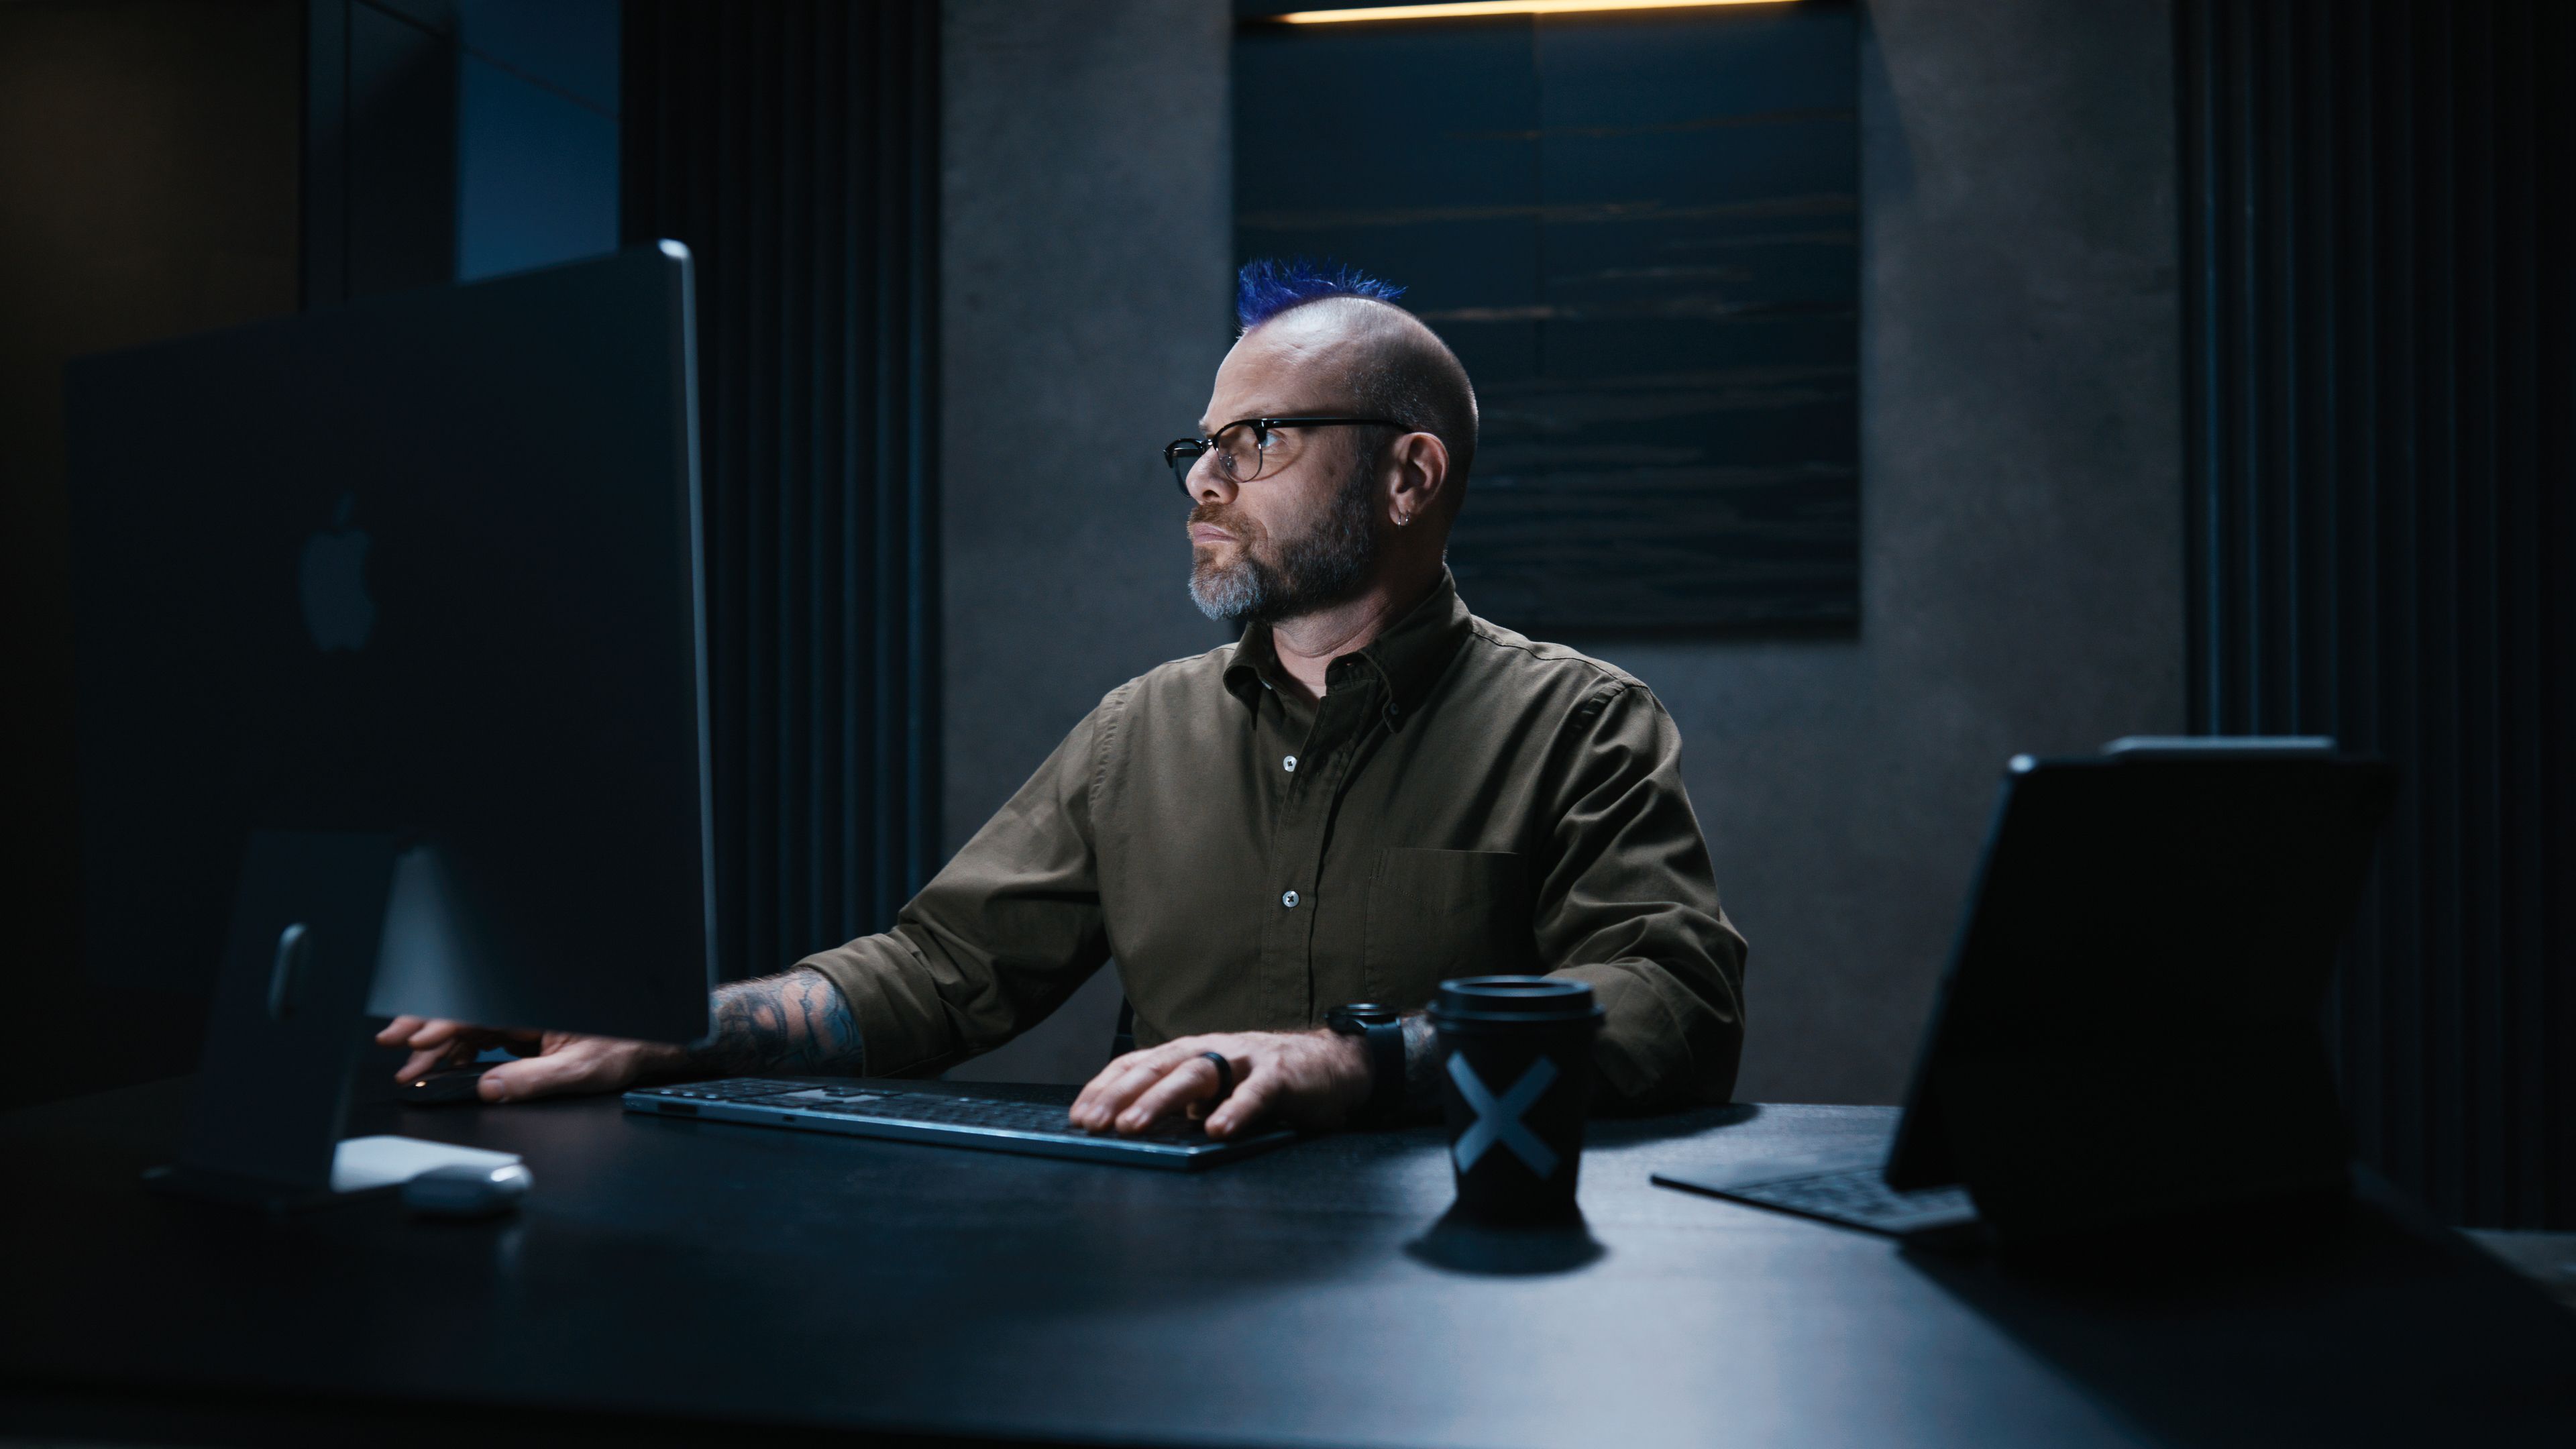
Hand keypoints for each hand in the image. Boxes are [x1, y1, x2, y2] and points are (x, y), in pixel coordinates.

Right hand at [376, 1016, 684, 1103]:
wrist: (650, 1043)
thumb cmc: (625, 1046)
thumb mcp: (581, 1070)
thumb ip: (535, 1080)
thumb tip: (491, 1088)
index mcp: (534, 1005)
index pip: (476, 1011)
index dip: (439, 1025)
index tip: (411, 1039)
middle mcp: (525, 1006)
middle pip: (464, 1013)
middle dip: (424, 1028)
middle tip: (390, 1042)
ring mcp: (523, 1017)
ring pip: (469, 1026)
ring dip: (438, 1045)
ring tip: (411, 1067)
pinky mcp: (525, 1031)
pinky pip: (483, 1037)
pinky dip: (459, 1052)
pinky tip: (443, 1067)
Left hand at [1069, 1029, 1369, 1139]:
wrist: (1332, 1066)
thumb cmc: (1263, 1084)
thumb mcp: (1215, 1093)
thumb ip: (1180, 1107)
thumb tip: (1130, 1132)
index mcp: (1191, 1053)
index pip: (1138, 1065)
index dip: (1106, 1087)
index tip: (1079, 1116)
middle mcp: (1212, 1049)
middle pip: (1158, 1067)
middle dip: (1121, 1095)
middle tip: (1094, 1123)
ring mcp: (1246, 1059)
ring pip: (1197, 1074)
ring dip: (1161, 1100)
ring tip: (1134, 1126)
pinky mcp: (1281, 1074)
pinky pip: (1256, 1092)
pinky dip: (1236, 1110)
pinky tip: (1218, 1130)